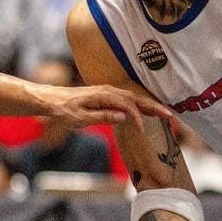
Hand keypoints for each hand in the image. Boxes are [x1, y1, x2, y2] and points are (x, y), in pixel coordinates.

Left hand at [38, 83, 171, 129]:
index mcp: (103, 95)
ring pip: (134, 97)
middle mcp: (108, 91)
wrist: (51, 100)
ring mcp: (108, 92)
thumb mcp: (80, 118)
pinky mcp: (106, 96)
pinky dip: (140, 105)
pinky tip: (146, 111)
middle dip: (154, 107)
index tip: (142, 130)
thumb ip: (102, 117)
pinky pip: (128, 99)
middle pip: (136, 98)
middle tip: (170, 115)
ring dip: (149, 105)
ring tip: (164, 113)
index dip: (137, 117)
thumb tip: (123, 117)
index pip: (128, 105)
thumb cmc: (63, 110)